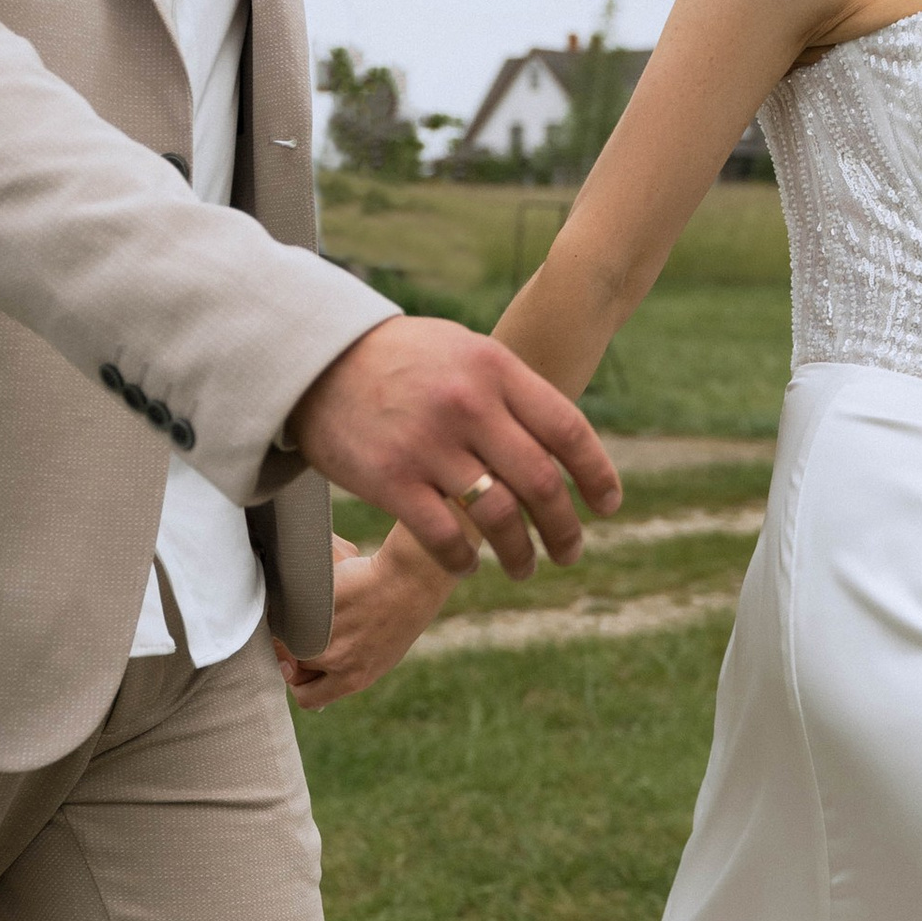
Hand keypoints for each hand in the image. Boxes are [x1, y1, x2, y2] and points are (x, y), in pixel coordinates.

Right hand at [277, 534, 454, 710]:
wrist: (409, 582)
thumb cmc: (401, 619)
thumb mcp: (382, 659)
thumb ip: (349, 672)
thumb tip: (325, 678)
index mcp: (352, 679)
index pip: (308, 699)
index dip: (302, 686)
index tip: (306, 671)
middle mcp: (334, 660)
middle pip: (294, 670)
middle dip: (297, 658)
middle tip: (314, 637)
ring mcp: (323, 633)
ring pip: (290, 642)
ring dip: (297, 632)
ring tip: (320, 615)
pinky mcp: (314, 607)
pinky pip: (293, 612)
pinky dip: (300, 607)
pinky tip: (320, 597)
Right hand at [289, 316, 621, 575]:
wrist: (313, 359)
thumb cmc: (398, 359)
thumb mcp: (463, 351)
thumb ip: (511, 390)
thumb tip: (560, 440)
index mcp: (495, 369)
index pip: (567, 430)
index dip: (597, 475)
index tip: (608, 506)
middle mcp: (469, 406)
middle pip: (540, 482)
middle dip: (565, 528)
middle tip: (571, 552)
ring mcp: (429, 445)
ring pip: (498, 516)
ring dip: (520, 553)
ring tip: (525, 568)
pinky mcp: (390, 480)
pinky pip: (444, 536)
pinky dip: (463, 559)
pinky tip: (469, 566)